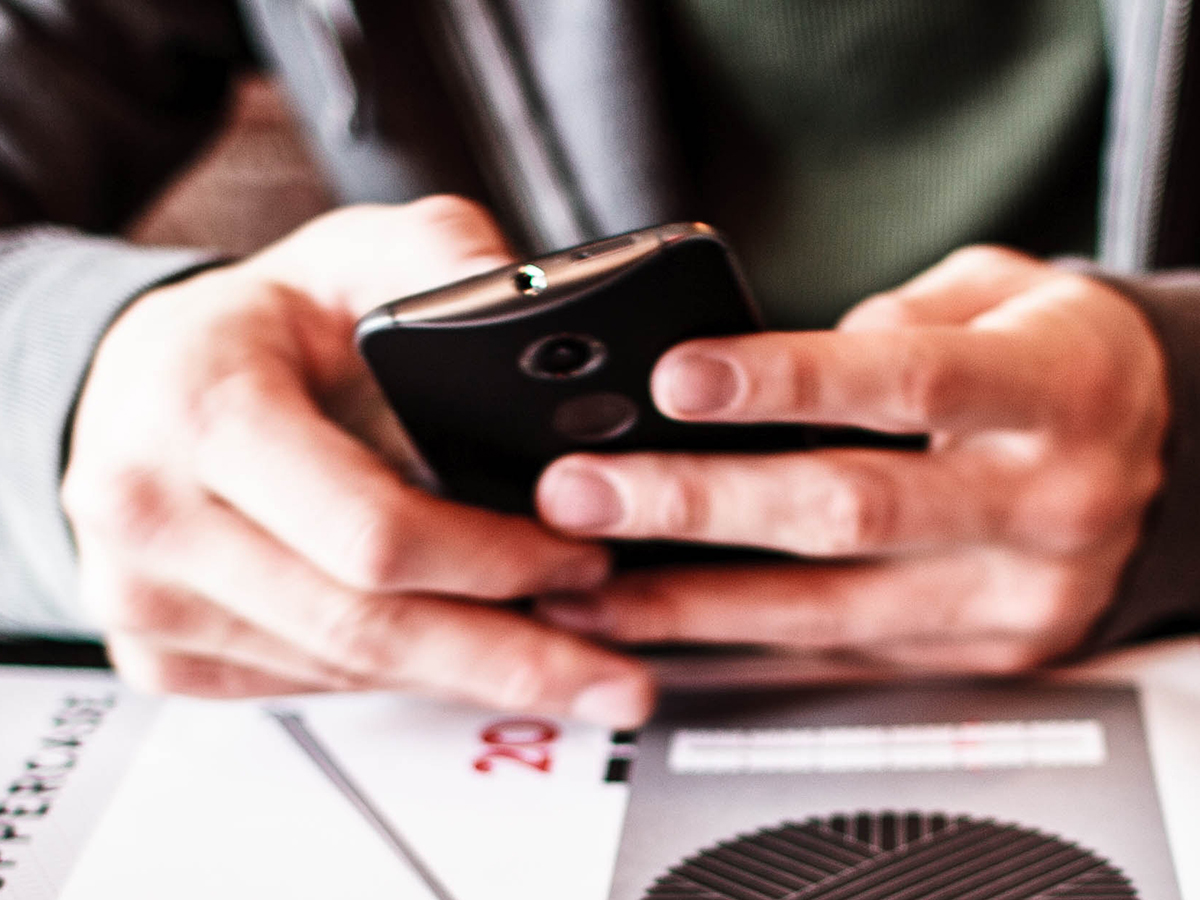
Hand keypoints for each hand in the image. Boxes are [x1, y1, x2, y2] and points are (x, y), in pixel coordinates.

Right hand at [64, 197, 652, 725]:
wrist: (140, 383)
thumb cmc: (257, 323)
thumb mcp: (350, 253)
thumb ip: (445, 256)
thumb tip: (540, 305)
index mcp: (200, 410)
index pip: (371, 529)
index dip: (493, 559)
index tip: (584, 561)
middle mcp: (152, 518)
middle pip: (364, 628)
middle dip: (507, 658)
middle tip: (613, 677)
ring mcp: (146, 601)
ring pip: (343, 670)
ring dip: (465, 676)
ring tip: (567, 668)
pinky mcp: (159, 653)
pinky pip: (308, 686)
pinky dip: (402, 677)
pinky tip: (467, 662)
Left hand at [535, 247, 1168, 675]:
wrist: (1162, 454)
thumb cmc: (1058, 360)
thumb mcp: (1003, 293)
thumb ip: (896, 316)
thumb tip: (766, 363)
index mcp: (1054, 390)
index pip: (908, 382)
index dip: (787, 382)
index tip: (675, 379)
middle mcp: (1043, 503)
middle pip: (851, 512)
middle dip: (698, 506)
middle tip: (583, 492)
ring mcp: (1013, 595)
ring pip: (830, 611)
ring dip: (692, 601)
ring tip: (587, 583)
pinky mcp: (979, 651)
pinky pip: (844, 651)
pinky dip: (744, 640)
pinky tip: (665, 623)